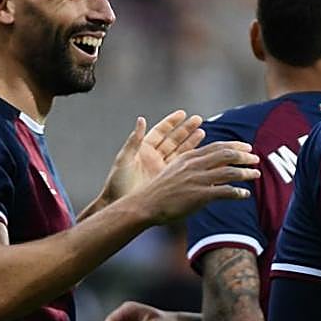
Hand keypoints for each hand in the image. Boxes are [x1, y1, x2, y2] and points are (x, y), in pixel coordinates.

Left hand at [88, 111, 204, 215]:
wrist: (123, 206)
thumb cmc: (117, 184)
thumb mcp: (124, 160)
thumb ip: (134, 140)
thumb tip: (141, 120)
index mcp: (143, 149)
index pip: (160, 132)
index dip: (171, 122)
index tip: (183, 114)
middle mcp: (154, 157)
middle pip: (173, 139)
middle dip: (185, 129)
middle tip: (198, 120)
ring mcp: (162, 167)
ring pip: (179, 151)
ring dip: (190, 141)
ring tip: (202, 132)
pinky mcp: (168, 179)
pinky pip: (181, 166)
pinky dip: (190, 159)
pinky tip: (200, 152)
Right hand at [129, 141, 259, 224]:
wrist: (146, 204)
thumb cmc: (160, 191)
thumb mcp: (175, 170)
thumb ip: (191, 166)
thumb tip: (208, 168)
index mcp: (189, 157)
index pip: (217, 147)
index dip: (235, 146)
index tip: (247, 148)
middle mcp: (194, 165)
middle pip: (226, 155)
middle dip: (244, 156)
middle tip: (256, 159)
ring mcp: (197, 180)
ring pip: (228, 171)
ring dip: (245, 172)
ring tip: (256, 175)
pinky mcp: (199, 195)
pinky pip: (224, 191)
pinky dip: (237, 192)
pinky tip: (245, 194)